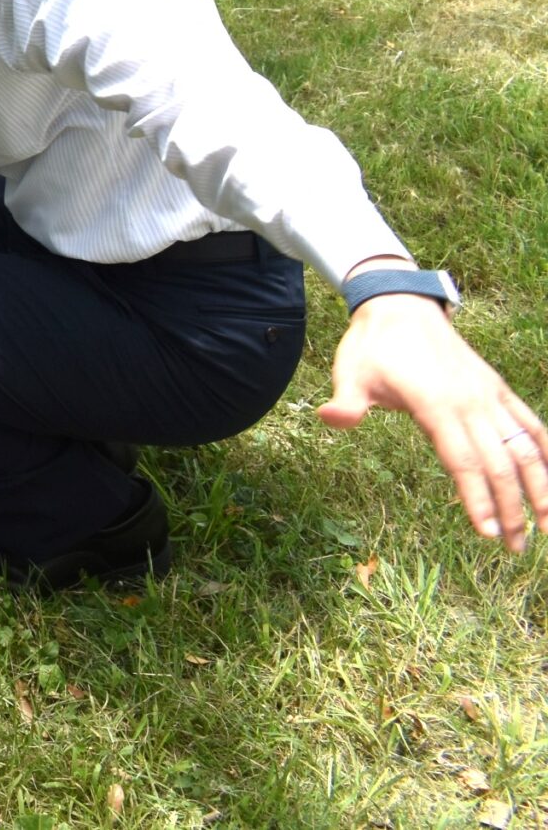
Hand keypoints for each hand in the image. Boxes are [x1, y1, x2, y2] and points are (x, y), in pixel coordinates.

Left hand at [319, 294, 547, 550]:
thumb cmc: (373, 346)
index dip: (477, 498)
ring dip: (542, 488)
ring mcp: (490, 396)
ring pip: (527, 447)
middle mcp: (471, 402)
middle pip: (500, 463)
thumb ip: (346, 401)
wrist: (401, 306)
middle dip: (512, 508)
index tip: (486, 532)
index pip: (463, 460)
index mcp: (436, 404)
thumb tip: (327, 417)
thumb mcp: (351, 372)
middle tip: (515, 548)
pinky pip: (532, 426)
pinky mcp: (498, 390)